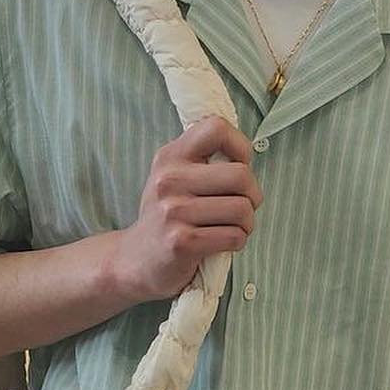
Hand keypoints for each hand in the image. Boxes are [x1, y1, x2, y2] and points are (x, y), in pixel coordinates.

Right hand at [114, 115, 262, 301]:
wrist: (136, 260)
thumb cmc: (167, 216)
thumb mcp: (175, 176)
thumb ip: (203, 160)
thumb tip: (246, 155)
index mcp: (171, 156)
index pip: (217, 128)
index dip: (240, 146)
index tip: (240, 165)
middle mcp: (169, 179)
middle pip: (240, 174)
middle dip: (253, 194)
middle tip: (243, 206)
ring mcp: (174, 210)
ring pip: (242, 209)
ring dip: (247, 223)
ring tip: (232, 226)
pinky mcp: (182, 242)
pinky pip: (234, 236)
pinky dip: (238, 241)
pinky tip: (222, 242)